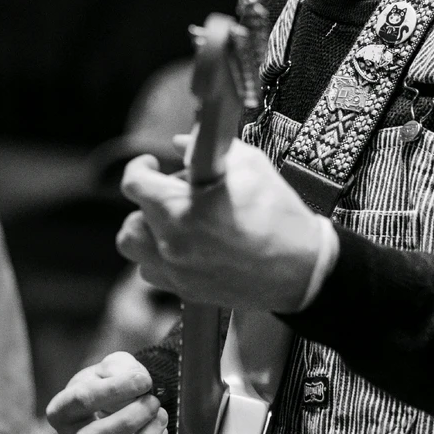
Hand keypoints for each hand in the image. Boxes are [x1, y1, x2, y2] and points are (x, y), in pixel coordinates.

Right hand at [45, 351, 167, 433]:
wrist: (101, 414)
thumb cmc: (102, 389)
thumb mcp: (104, 369)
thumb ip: (118, 367)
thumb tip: (136, 380)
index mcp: (61, 411)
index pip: (84, 399)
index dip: (118, 388)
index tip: (144, 380)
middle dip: (134, 417)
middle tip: (153, 401)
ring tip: (160, 415)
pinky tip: (158, 432)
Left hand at [116, 136, 320, 311]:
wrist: (301, 268)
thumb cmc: (278, 215)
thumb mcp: (249, 164)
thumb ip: (206, 148)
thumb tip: (182, 142)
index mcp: (180, 210)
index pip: (134, 184)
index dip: (140, 167)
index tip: (151, 163)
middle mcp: (171, 244)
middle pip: (131, 219)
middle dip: (148, 200)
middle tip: (171, 191)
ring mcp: (177, 272)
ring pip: (135, 249)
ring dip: (146, 230)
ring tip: (171, 219)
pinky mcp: (186, 291)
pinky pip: (152, 272)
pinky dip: (159, 256)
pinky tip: (182, 243)